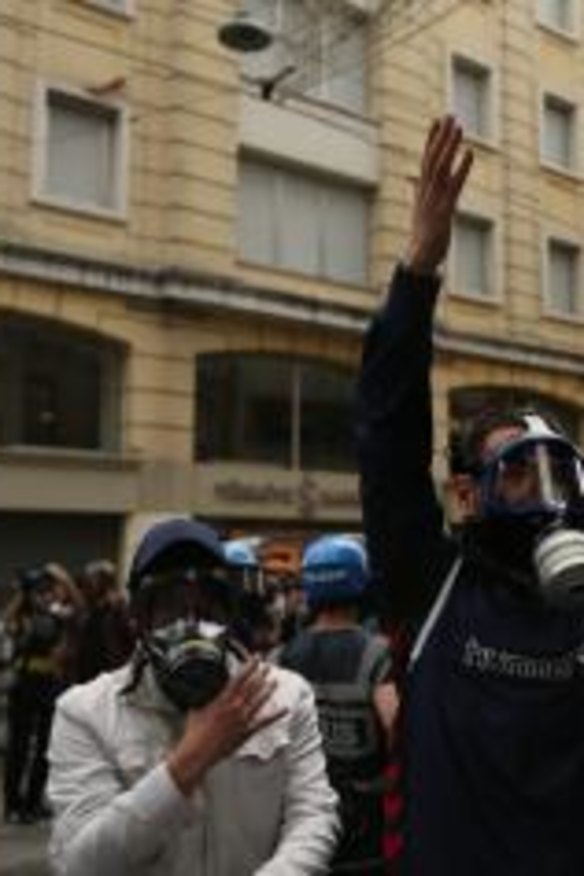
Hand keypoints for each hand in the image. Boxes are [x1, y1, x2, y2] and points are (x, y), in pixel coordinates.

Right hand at [167, 656, 285, 795]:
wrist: (197, 753)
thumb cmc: (194, 732)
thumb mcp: (196, 707)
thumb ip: (203, 695)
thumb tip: (204, 685)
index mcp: (222, 699)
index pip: (240, 678)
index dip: (250, 666)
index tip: (256, 657)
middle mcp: (234, 707)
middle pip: (252, 687)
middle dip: (261, 674)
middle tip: (268, 665)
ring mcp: (242, 720)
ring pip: (259, 701)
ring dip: (268, 690)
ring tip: (275, 680)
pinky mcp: (246, 733)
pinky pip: (264, 722)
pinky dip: (275, 715)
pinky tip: (285, 709)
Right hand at [405, 115, 473, 274]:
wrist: (420, 257)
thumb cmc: (422, 236)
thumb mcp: (418, 210)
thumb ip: (416, 192)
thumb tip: (410, 181)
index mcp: (422, 191)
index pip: (425, 160)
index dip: (431, 140)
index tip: (436, 121)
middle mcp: (426, 192)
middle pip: (432, 158)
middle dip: (441, 137)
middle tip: (450, 116)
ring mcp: (434, 200)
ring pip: (441, 167)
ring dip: (449, 146)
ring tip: (458, 127)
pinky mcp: (444, 210)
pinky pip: (454, 185)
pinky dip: (462, 168)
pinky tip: (470, 153)